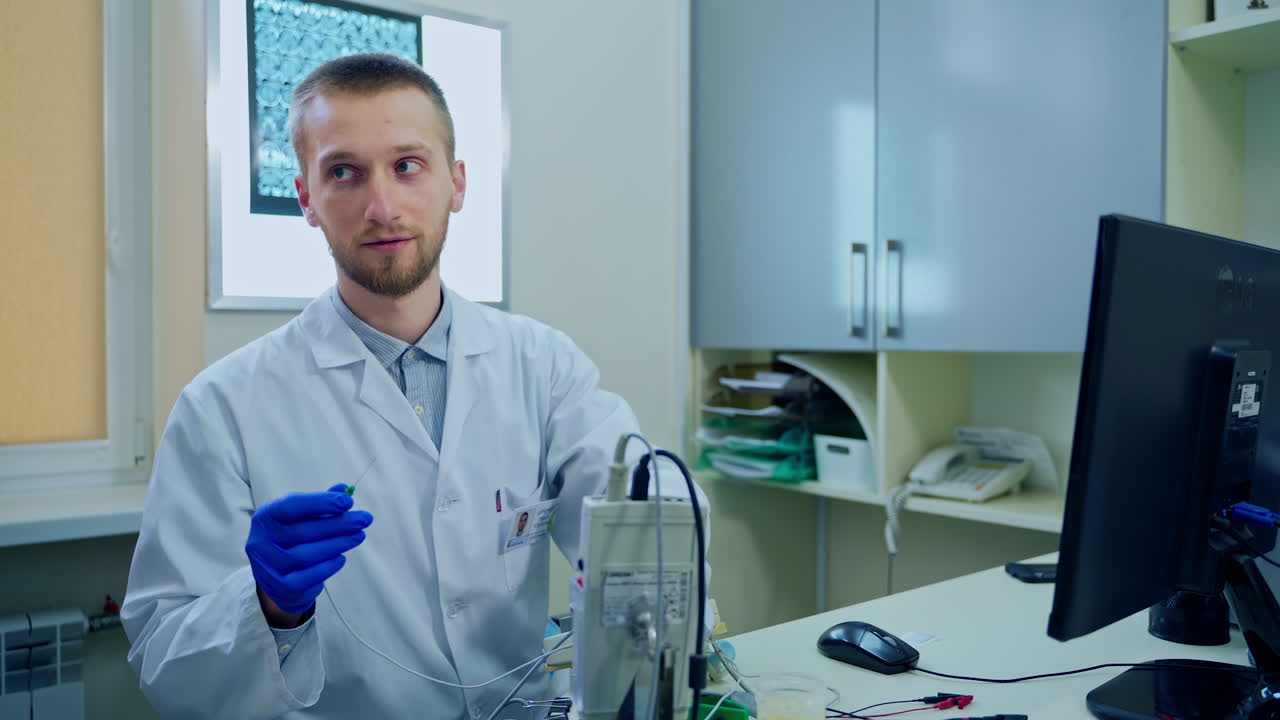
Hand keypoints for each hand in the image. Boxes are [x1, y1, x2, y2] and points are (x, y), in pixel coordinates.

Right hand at [245, 484, 372, 619]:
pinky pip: (307, 577)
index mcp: (265, 517)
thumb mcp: (301, 518)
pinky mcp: (280, 586)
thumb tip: (344, 489)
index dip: (321, 502)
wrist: (277, 580)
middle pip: (303, 531)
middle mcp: (261, 541)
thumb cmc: (292, 541)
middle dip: (338, 524)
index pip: (291, 506)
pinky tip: (341, 558)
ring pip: (306, 555)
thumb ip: (320, 504)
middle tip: (363, 519)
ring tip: (358, 536)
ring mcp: (268, 566)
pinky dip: (327, 567)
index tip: (348, 501)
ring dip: (337, 544)